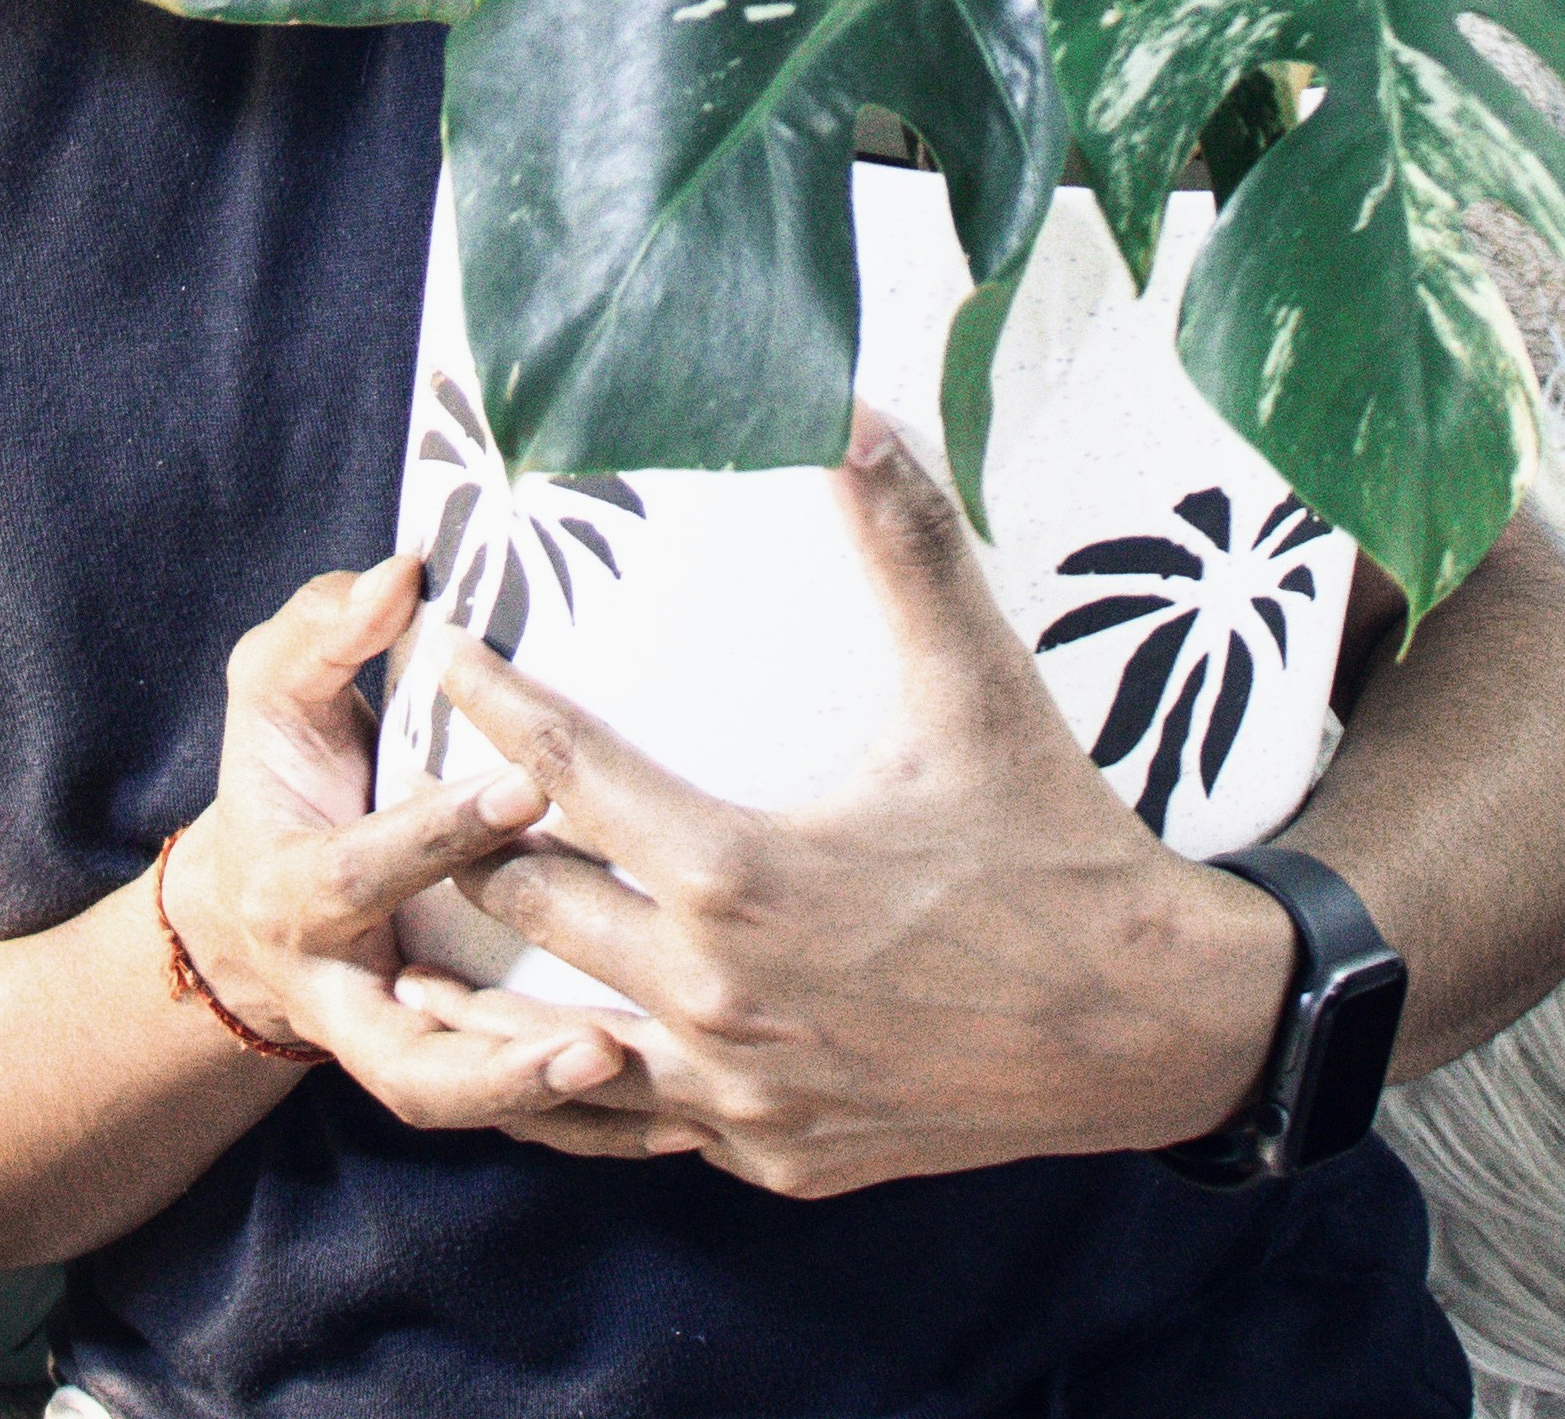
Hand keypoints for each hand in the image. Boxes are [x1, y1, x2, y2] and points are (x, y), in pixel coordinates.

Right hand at [166, 560, 675, 1141]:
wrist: (252, 909)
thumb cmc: (278, 774)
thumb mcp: (274, 690)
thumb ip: (326, 628)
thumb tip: (406, 573)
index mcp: (294, 892)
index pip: (363, 873)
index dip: (440, 834)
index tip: (532, 786)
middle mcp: (336, 991)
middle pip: (405, 1053)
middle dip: (501, 1049)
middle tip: (604, 1035)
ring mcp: (388, 1046)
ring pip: (459, 1105)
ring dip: (544, 1104)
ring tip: (638, 1082)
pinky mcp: (440, 1074)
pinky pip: (507, 1128)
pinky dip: (582, 1131)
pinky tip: (680, 1120)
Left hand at [399, 406, 1297, 1197]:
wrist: (1154, 1024)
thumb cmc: (1054, 843)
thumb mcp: (973, 685)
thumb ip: (901, 543)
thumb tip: (847, 408)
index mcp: (740, 875)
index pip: (562, 771)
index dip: (488, 703)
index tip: (438, 654)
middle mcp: (719, 996)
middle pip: (529, 908)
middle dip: (468, 846)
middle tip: (415, 797)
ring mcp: (744, 1093)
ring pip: (551, 1050)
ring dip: (487, 993)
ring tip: (409, 952)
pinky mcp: (777, 1156)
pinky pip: (638, 1128)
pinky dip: (579, 1090)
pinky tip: (541, 1060)